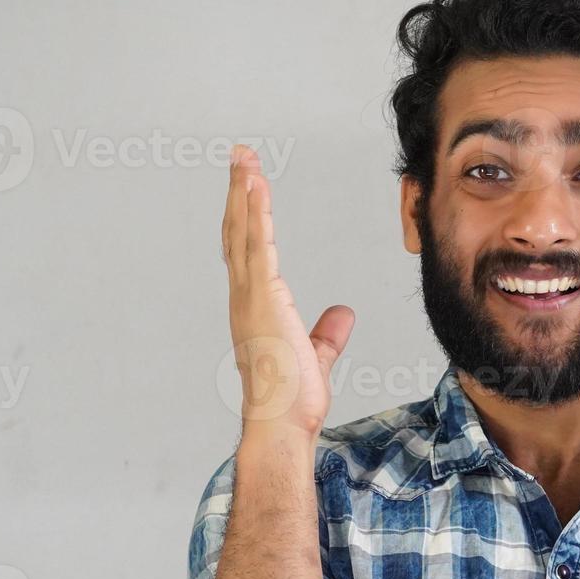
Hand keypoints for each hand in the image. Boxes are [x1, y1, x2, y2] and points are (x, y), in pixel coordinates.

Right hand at [221, 144, 354, 439]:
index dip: (246, 218)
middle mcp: (245, 297)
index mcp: (254, 307)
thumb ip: (327, 332)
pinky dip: (255, 214)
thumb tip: (342, 314)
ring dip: (243, 192)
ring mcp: (250, 297)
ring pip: (243, 232)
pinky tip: (255, 187)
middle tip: (240, 156)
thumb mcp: (316, 355)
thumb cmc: (291, 399)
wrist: (281, 422)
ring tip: (244, 158)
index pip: (248, 252)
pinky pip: (258, 246)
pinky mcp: (263, 299)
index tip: (247, 188)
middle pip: (238, 232)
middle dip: (238, 192)